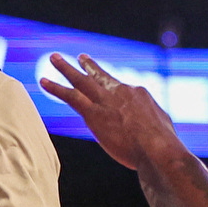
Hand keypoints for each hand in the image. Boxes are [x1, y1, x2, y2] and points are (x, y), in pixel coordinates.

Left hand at [39, 53, 181, 171]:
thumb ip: (152, 122)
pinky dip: (55, 88)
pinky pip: (70, 96)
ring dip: (66, 69)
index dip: (113, 91)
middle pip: (101, 76)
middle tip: (80, 56)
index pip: (120, 89)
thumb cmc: (164, 145)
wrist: (158, 149)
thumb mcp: (162, 127)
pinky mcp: (93, 113)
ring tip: (54, 58)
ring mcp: (105, 101)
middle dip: (89, 66)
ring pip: (82, 81)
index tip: (108, 87)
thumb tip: (151, 127)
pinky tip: (43, 81)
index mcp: (138, 94)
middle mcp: (120, 92)